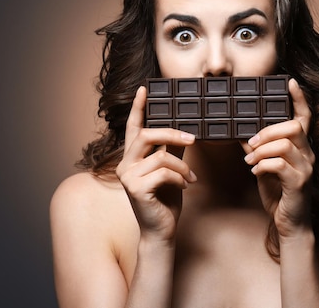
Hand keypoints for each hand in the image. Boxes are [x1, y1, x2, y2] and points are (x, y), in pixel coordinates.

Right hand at [116, 86, 196, 241]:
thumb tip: (184, 132)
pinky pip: (164, 172)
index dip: (138, 108)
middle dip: (172, 134)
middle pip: (146, 135)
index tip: (144, 89)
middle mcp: (125, 164)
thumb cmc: (165, 200)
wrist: (161, 230)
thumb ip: (173, 150)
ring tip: (191, 177)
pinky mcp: (136, 189)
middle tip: (192, 138)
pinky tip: (185, 186)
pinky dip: (180, 178)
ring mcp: (128, 177)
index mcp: (132, 157)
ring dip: (182, 166)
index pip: (133, 128)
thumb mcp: (171, 171)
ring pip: (161, 156)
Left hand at [242, 78, 314, 236]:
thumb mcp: (265, 166)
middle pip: (293, 126)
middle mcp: (308, 155)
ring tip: (249, 160)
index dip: (299, 98)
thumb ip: (258, 149)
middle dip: (268, 130)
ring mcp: (306, 169)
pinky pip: (279, 164)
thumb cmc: (279, 193)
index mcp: (301, 148)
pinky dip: (262, 165)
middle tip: (251, 142)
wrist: (289, 224)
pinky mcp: (299, 183)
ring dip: (261, 150)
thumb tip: (240, 133)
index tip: (290, 82)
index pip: (305, 117)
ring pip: (284, 144)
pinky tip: (255, 171)